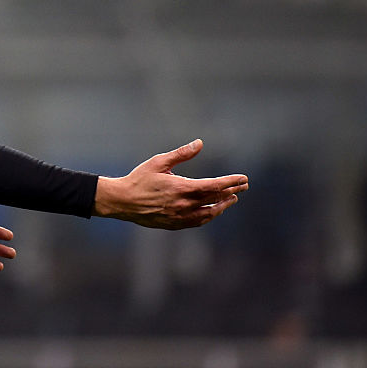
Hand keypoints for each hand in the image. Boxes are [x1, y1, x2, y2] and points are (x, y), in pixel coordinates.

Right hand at [93, 139, 247, 229]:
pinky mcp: (174, 224)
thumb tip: (199, 143)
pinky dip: (209, 215)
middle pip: (215, 198)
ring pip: (209, 213)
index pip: (214, 185)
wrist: (123, 201)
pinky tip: (212, 210)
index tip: (243, 178)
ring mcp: (180, 216)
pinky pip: (198, 221)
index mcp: (181, 188)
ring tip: (232, 198)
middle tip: (244, 186)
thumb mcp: (159, 162)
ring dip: (222, 205)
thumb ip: (181, 154)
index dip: (230, 182)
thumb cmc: (139, 179)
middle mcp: (184, 204)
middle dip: (231, 191)